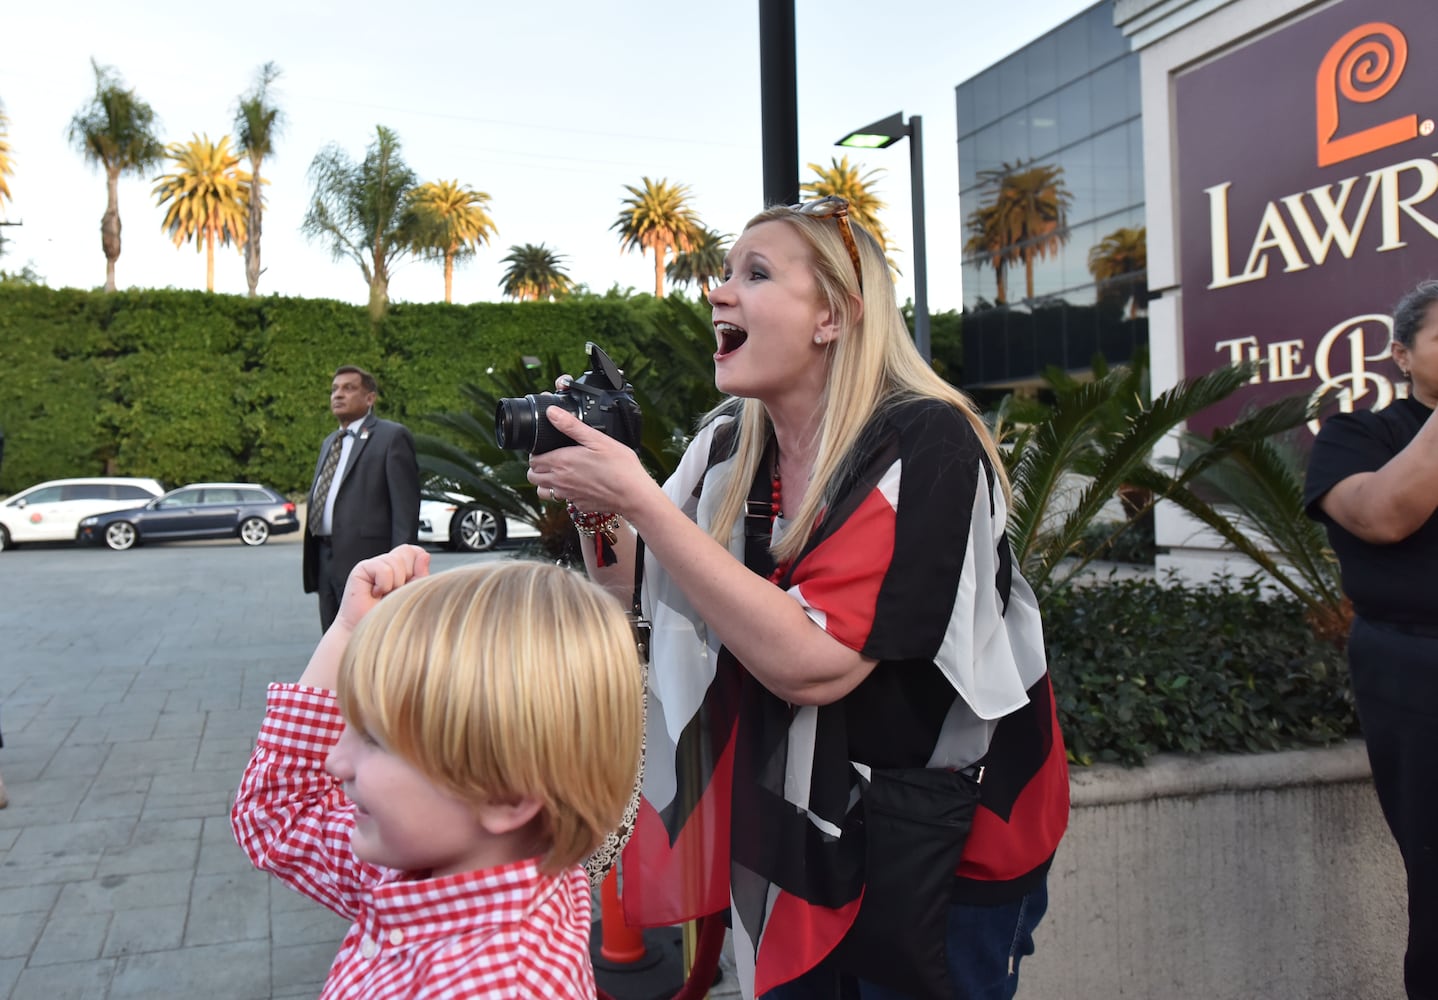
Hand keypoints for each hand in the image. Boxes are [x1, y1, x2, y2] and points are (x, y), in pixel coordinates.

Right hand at [335, 544, 430, 631]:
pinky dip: (384, 584)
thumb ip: (421, 575)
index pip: (416, 551)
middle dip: (407, 575)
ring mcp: (374, 565)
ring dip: (395, 583)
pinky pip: (384, 569)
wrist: (371, 632)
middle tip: (396, 592)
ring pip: (396, 560)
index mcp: (401, 567)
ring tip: (385, 595)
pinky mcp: (362, 569)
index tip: (411, 582)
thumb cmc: (390, 617)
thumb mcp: (413, 593)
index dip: (418, 563)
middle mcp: (387, 563)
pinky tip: (375, 594)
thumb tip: (425, 555)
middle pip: (407, 551)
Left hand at [526, 406, 652, 516]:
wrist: (633, 494)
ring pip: (543, 492)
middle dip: (537, 467)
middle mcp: (560, 481)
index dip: (536, 453)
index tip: (546, 448)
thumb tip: (551, 413)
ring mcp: (568, 496)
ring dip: (545, 483)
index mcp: (561, 462)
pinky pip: (563, 500)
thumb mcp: (596, 439)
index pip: (533, 460)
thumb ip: (571, 426)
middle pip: (533, 476)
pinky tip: (578, 484)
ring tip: (559, 474)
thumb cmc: (619, 466)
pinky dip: (565, 493)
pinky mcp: (578, 505)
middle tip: (551, 459)